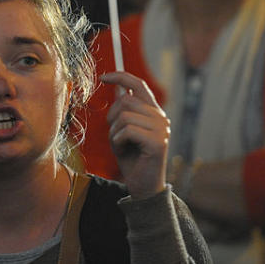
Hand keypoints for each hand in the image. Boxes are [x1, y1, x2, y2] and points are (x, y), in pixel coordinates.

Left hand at [101, 71, 169, 199]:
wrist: (143, 186)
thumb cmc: (132, 159)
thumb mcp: (123, 130)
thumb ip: (123, 111)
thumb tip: (118, 88)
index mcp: (154, 112)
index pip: (139, 85)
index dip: (120, 77)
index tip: (103, 77)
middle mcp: (160, 117)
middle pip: (126, 101)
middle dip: (112, 117)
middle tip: (115, 135)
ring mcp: (161, 129)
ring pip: (124, 116)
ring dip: (114, 133)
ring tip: (121, 145)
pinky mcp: (158, 142)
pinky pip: (127, 131)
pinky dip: (118, 141)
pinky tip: (124, 151)